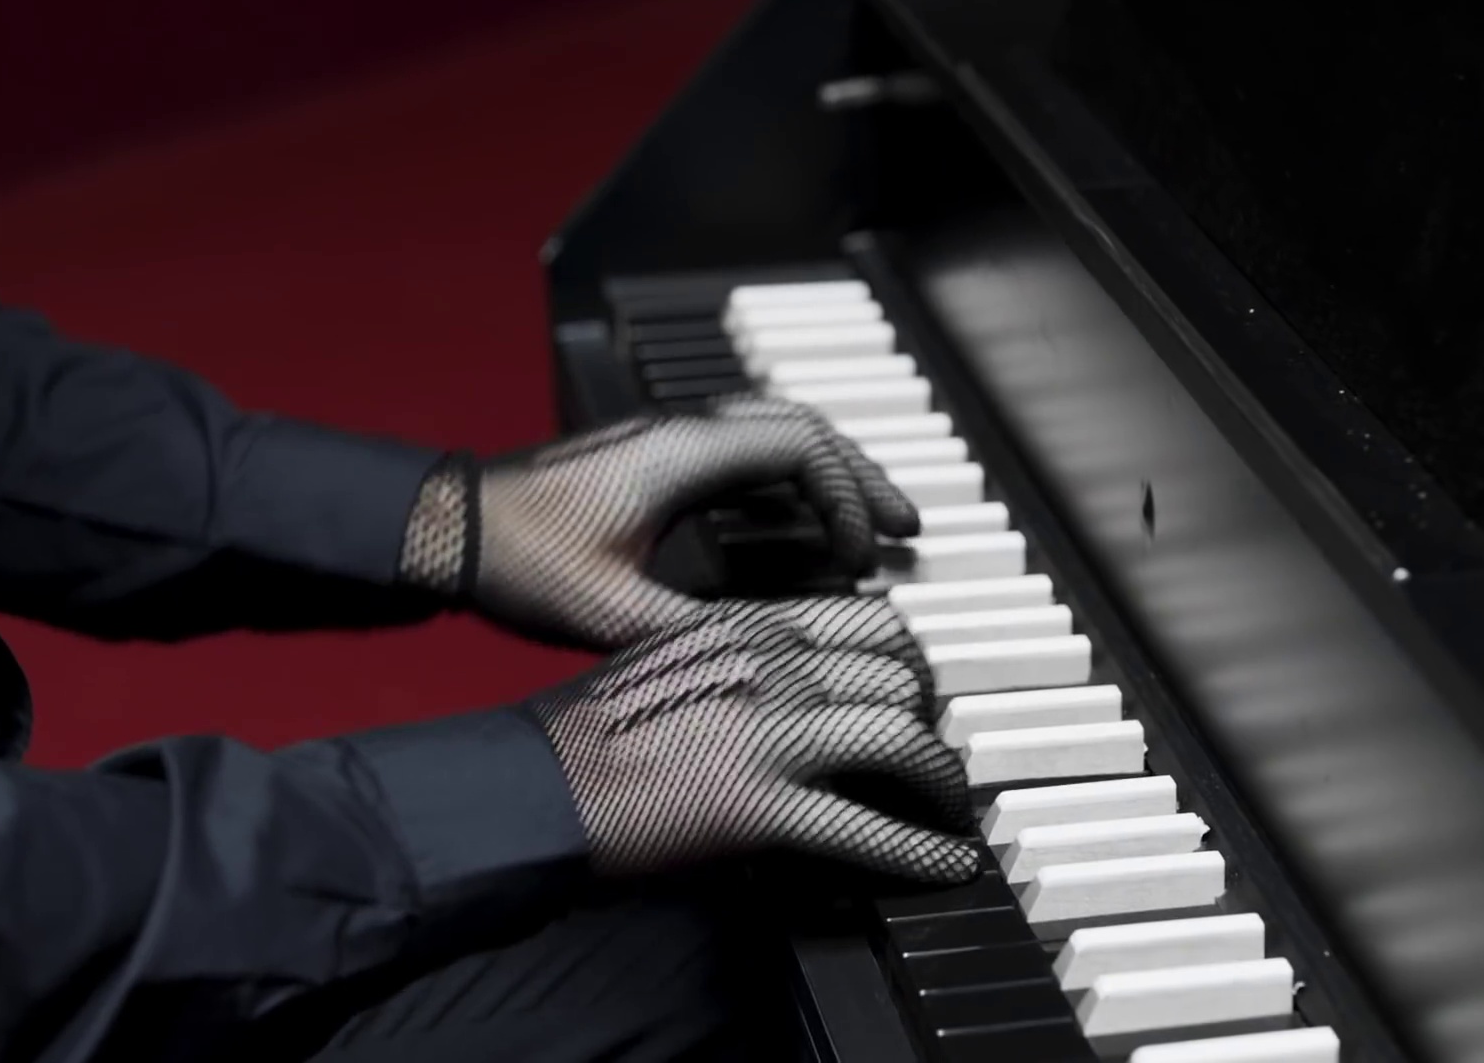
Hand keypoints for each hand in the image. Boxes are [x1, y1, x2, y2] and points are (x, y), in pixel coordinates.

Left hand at [400, 397, 919, 649]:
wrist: (449, 527)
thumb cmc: (518, 560)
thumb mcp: (613, 614)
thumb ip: (698, 629)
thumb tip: (774, 653)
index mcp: (681, 455)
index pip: (801, 447)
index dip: (847, 497)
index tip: (861, 553)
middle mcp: (680, 434)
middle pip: (800, 430)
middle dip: (860, 479)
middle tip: (903, 528)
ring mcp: (664, 443)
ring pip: (771, 438)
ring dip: (824, 478)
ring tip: (866, 528)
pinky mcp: (648, 461)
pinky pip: (738, 457)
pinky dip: (782, 487)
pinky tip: (796, 529)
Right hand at [526, 599, 975, 883]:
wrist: (534, 784)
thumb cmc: (589, 730)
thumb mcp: (670, 658)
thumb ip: (739, 659)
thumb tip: (795, 681)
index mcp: (746, 629)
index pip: (869, 622)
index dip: (908, 662)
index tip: (916, 692)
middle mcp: (770, 670)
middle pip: (899, 675)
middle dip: (930, 717)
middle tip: (933, 753)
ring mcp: (770, 737)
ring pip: (901, 738)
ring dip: (941, 779)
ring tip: (950, 807)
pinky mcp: (761, 809)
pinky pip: (867, 828)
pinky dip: (920, 849)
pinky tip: (946, 863)